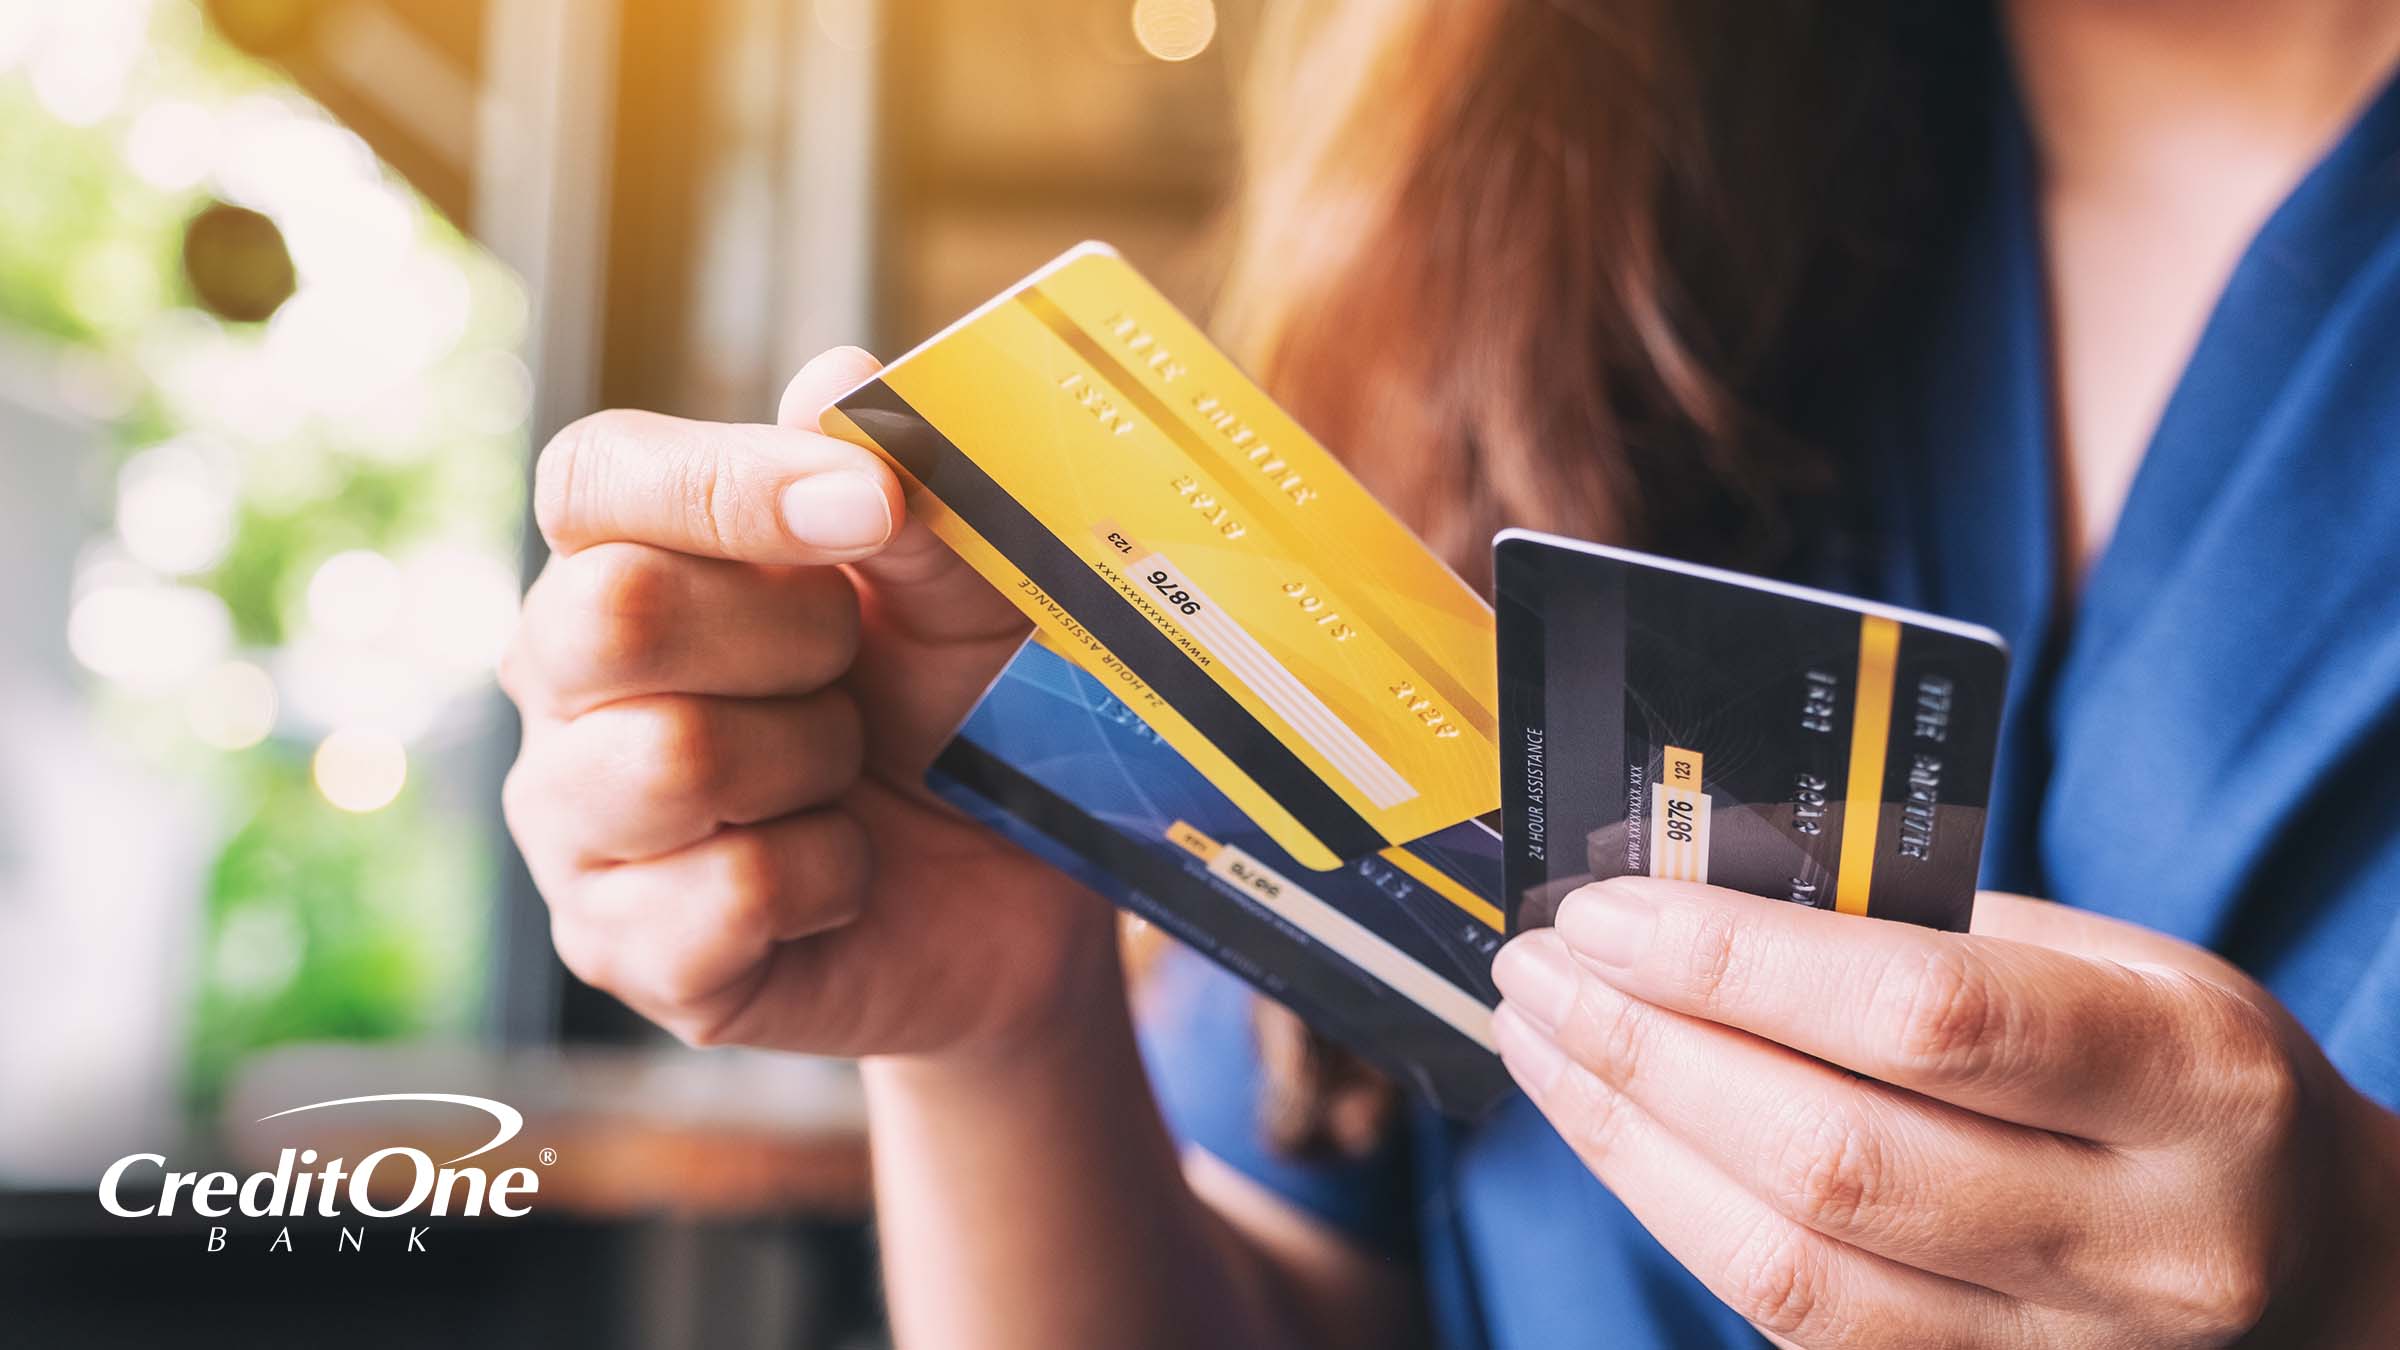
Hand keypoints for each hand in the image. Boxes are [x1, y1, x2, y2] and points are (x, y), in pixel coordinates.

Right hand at [502, 347, 1117, 1063]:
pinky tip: (843, 876)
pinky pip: (724, 899)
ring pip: (668, 761)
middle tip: (858, 670)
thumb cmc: (965, 713)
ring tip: (850, 777)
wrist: (1014, 895)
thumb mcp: (969, 596)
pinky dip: (828, 879)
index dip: (728, 482)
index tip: (871, 507)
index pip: (595, 476)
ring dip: (814, 764)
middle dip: (789, 637)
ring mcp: (576, 823)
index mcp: (631, 556)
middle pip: (607, 614)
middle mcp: (566, 683)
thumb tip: (838, 380)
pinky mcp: (621, 948)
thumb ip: (912, 493)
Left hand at [1491, 878, 2399, 1346]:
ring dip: (1629, 1141)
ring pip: (1793, 1268)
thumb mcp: (2113, 960)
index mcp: (2189, 1081)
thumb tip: (1699, 890)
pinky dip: (1679, 1213)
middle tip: (1538, 966)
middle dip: (1646, 1052)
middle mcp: (2140, 1241)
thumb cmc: (2183, 1074)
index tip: (1606, 910)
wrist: (2312, 1259)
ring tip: (1542, 1041)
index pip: (1928, 1019)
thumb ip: (1925, 928)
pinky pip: (1794, 1322)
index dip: (1737, 962)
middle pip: (1832, 1159)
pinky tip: (1617, 1129)